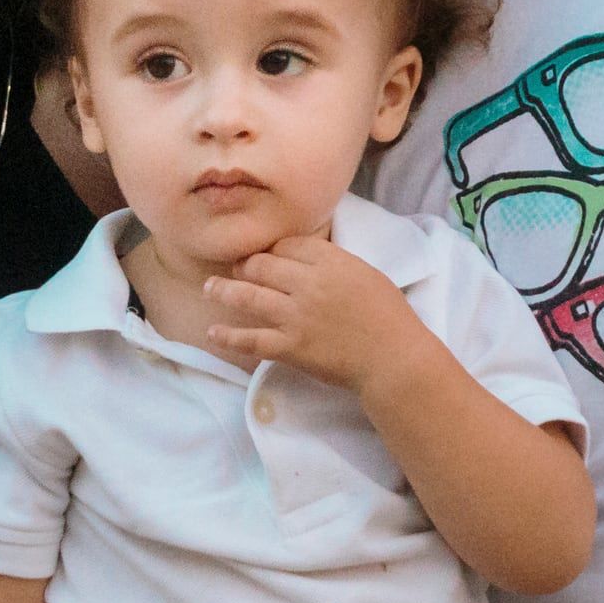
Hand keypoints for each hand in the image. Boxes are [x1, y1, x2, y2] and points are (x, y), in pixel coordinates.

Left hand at [204, 236, 423, 394]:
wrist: (394, 358)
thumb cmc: (388, 315)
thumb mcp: (365, 273)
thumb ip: (333, 262)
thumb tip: (305, 256)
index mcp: (329, 261)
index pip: (287, 245)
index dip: (271, 249)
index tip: (265, 255)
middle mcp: (307, 284)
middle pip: (261, 265)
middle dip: (244, 266)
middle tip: (235, 270)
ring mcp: (295, 316)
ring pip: (248, 296)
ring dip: (223, 291)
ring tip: (209, 288)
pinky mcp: (290, 347)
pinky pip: (251, 340)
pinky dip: (229, 336)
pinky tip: (213, 332)